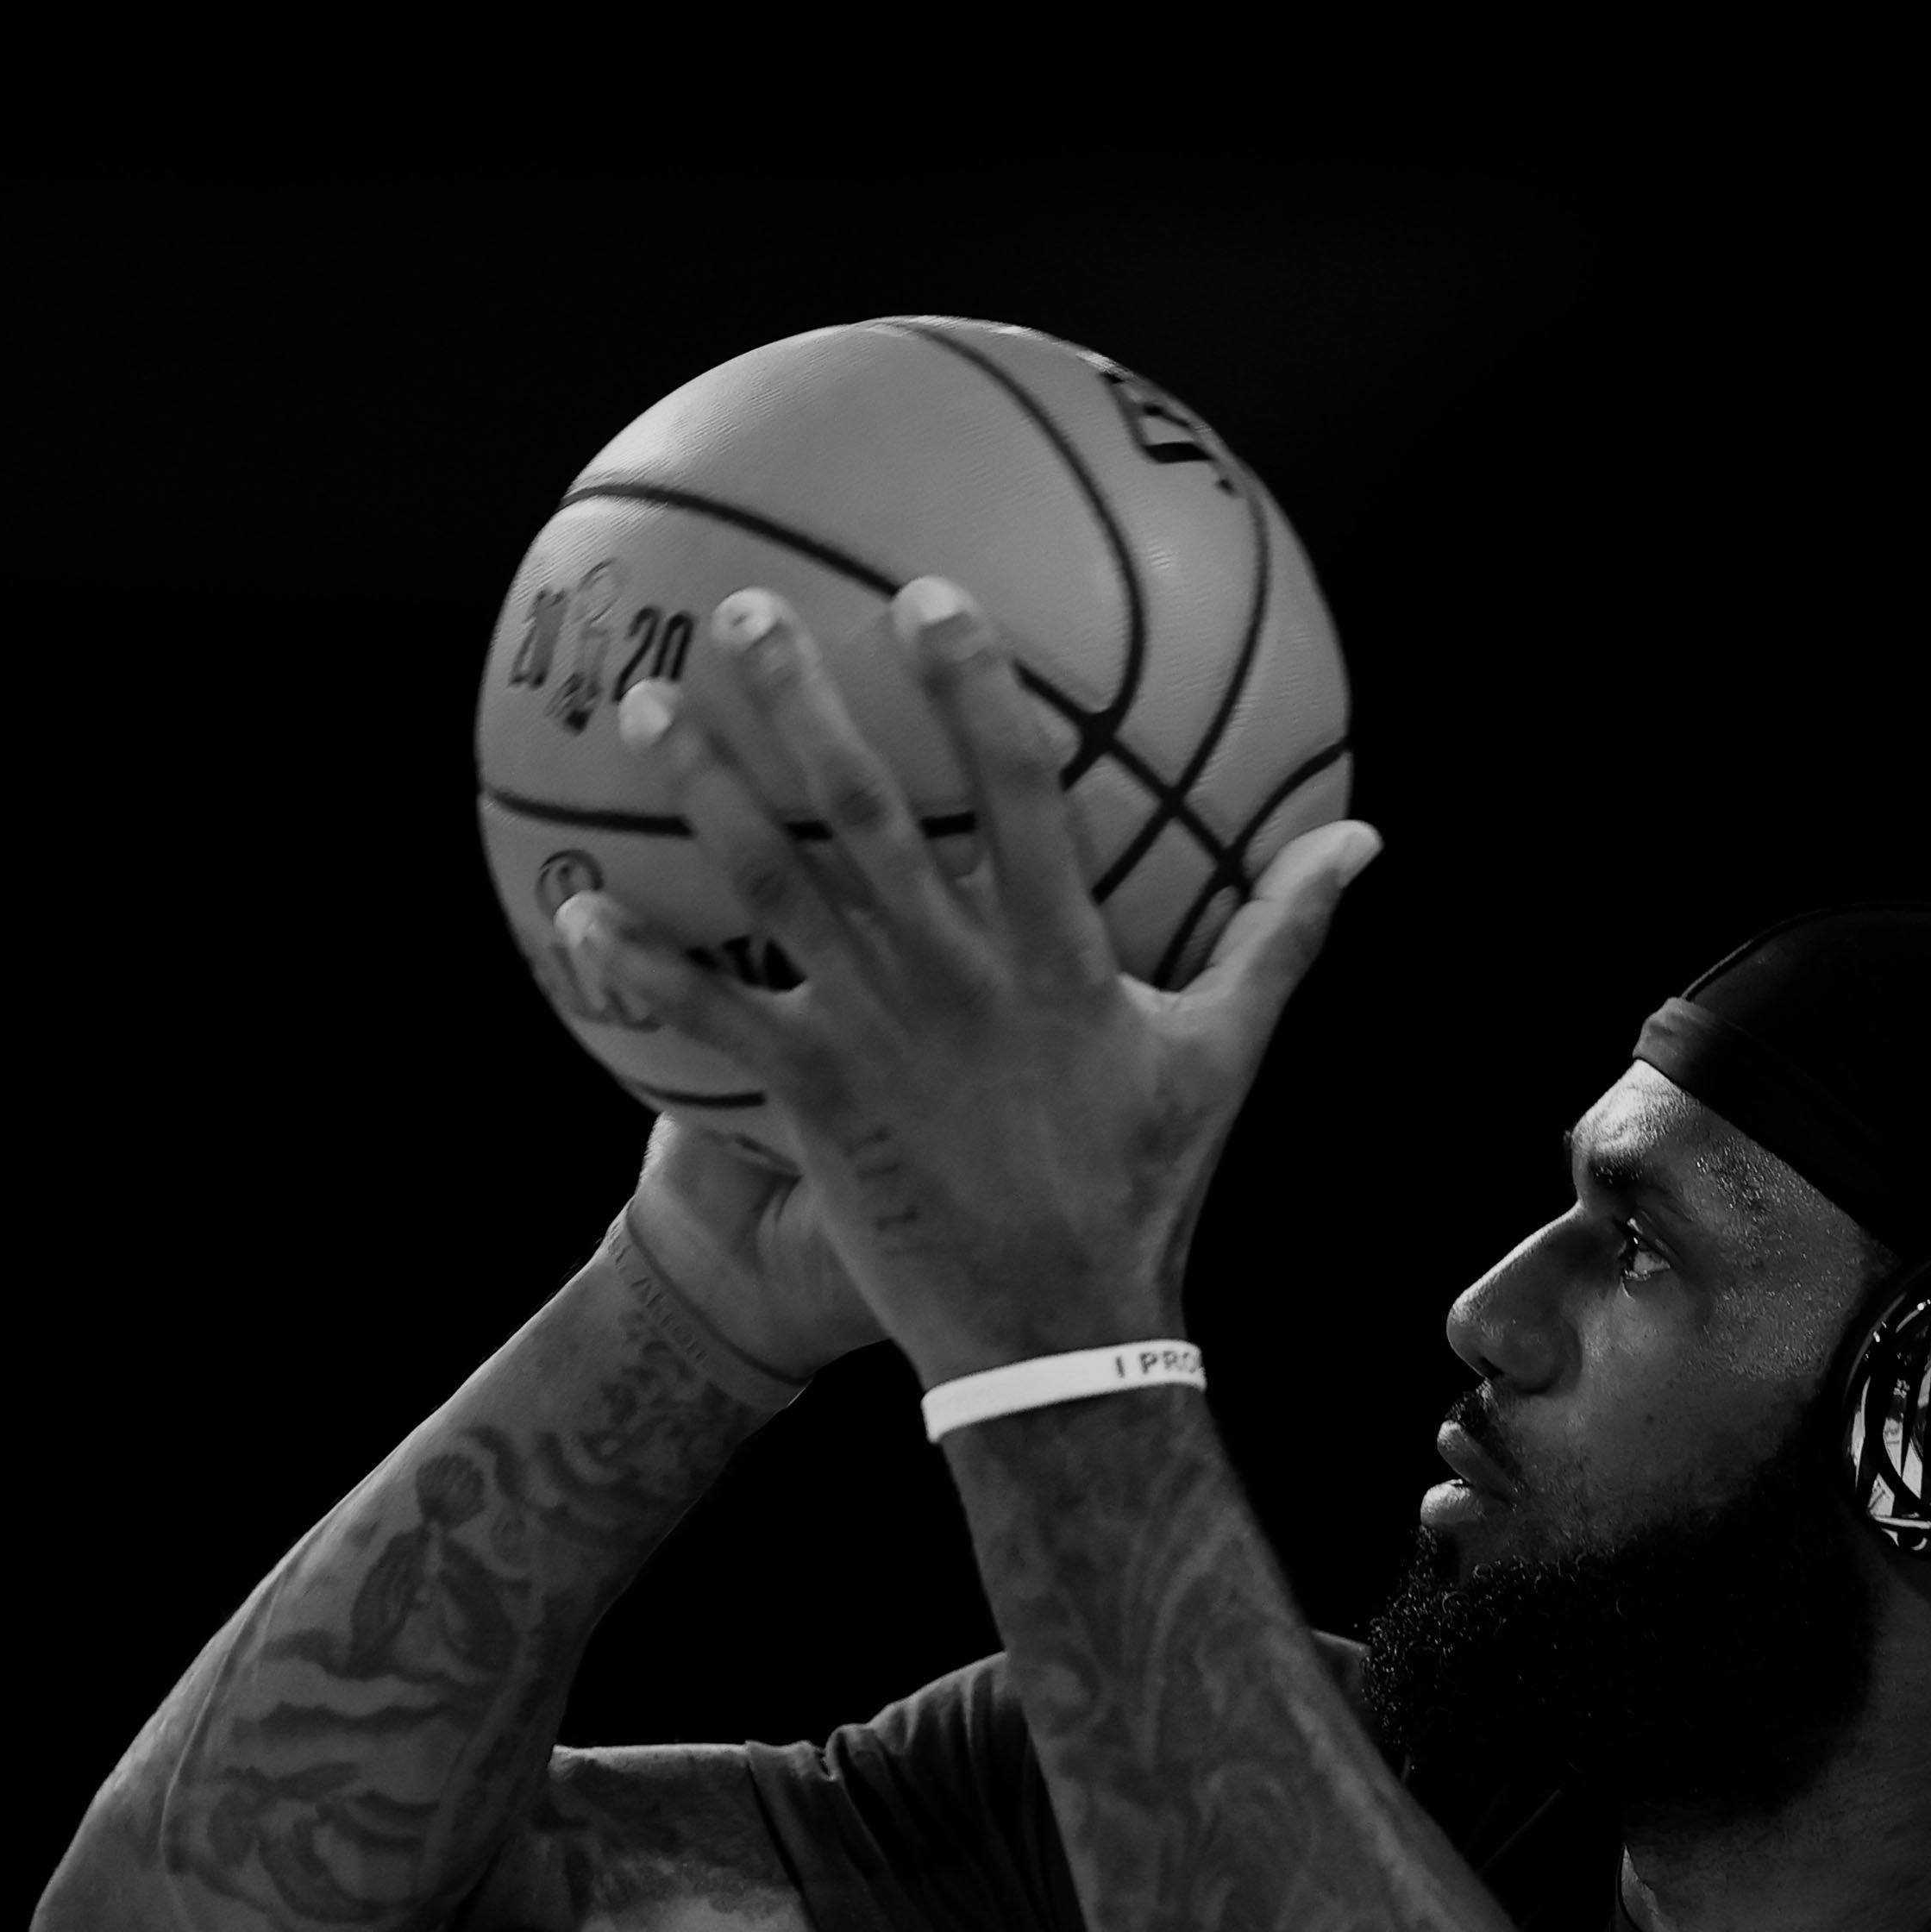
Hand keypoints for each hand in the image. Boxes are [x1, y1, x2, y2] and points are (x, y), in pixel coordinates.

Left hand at [556, 575, 1379, 1390]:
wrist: (1055, 1335)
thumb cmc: (1143, 1186)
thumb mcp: (1225, 1052)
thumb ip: (1283, 934)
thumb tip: (1365, 839)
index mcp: (1054, 952)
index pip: (1011, 788)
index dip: (971, 687)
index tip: (928, 596)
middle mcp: (950, 973)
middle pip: (858, 808)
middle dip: (797, 699)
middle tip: (747, 611)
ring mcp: (869, 1030)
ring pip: (767, 885)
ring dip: (702, 789)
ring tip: (647, 706)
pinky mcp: (807, 1093)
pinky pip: (703, 1016)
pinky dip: (633, 961)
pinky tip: (566, 907)